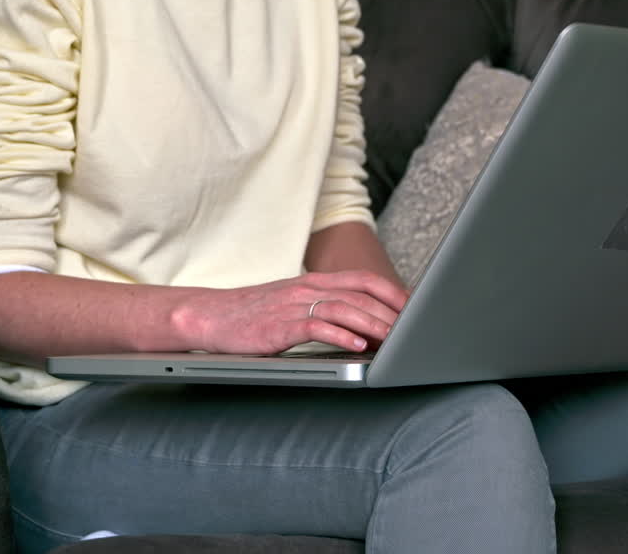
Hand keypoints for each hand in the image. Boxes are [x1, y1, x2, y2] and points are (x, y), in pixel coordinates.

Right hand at [180, 270, 408, 354]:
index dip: (392, 291)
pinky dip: (341, 337)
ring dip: (374, 325)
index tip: (417, 307)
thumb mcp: (294, 304)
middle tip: (416, 329)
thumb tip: (364, 326)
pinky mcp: (279, 326)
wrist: (210, 316)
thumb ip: (326, 308)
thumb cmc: (255, 314)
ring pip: (344, 309)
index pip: (363, 279)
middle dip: (392, 312)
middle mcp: (308, 288)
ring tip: (395, 340)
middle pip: (361, 294)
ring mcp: (293, 305)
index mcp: (315, 281)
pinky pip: (317, 327)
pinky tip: (358, 347)